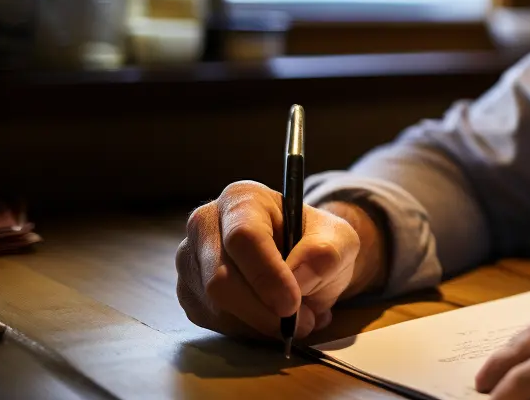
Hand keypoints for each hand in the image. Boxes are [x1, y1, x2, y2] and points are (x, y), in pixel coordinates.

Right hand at [175, 180, 377, 341]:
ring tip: (300, 318)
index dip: (266, 275)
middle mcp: (205, 225)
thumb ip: (326, 253)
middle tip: (304, 323)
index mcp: (241, 199)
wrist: (304, 260)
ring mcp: (192, 260)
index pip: (243, 238)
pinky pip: (214, 323)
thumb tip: (299, 277)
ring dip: (261, 324)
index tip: (292, 304)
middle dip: (264, 311)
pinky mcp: (190, 293)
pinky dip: (250, 330)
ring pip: (216, 307)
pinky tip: (274, 318)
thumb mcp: (339, 240)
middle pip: (220, 279)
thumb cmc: (317, 242)